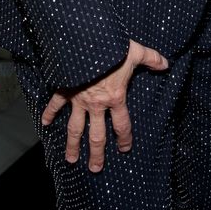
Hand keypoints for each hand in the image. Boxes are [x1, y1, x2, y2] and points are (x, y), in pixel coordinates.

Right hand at [41, 40, 167, 171]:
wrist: (87, 41)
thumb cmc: (113, 48)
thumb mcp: (135, 52)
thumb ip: (151, 59)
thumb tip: (166, 63)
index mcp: (115, 97)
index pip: (122, 124)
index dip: (124, 138)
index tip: (124, 148)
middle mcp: (96, 104)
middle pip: (97, 135)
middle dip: (97, 153)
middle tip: (96, 168)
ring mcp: (79, 99)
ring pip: (75, 128)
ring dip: (73, 145)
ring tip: (72, 159)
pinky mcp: (65, 90)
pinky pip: (55, 104)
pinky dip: (48, 114)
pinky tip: (44, 124)